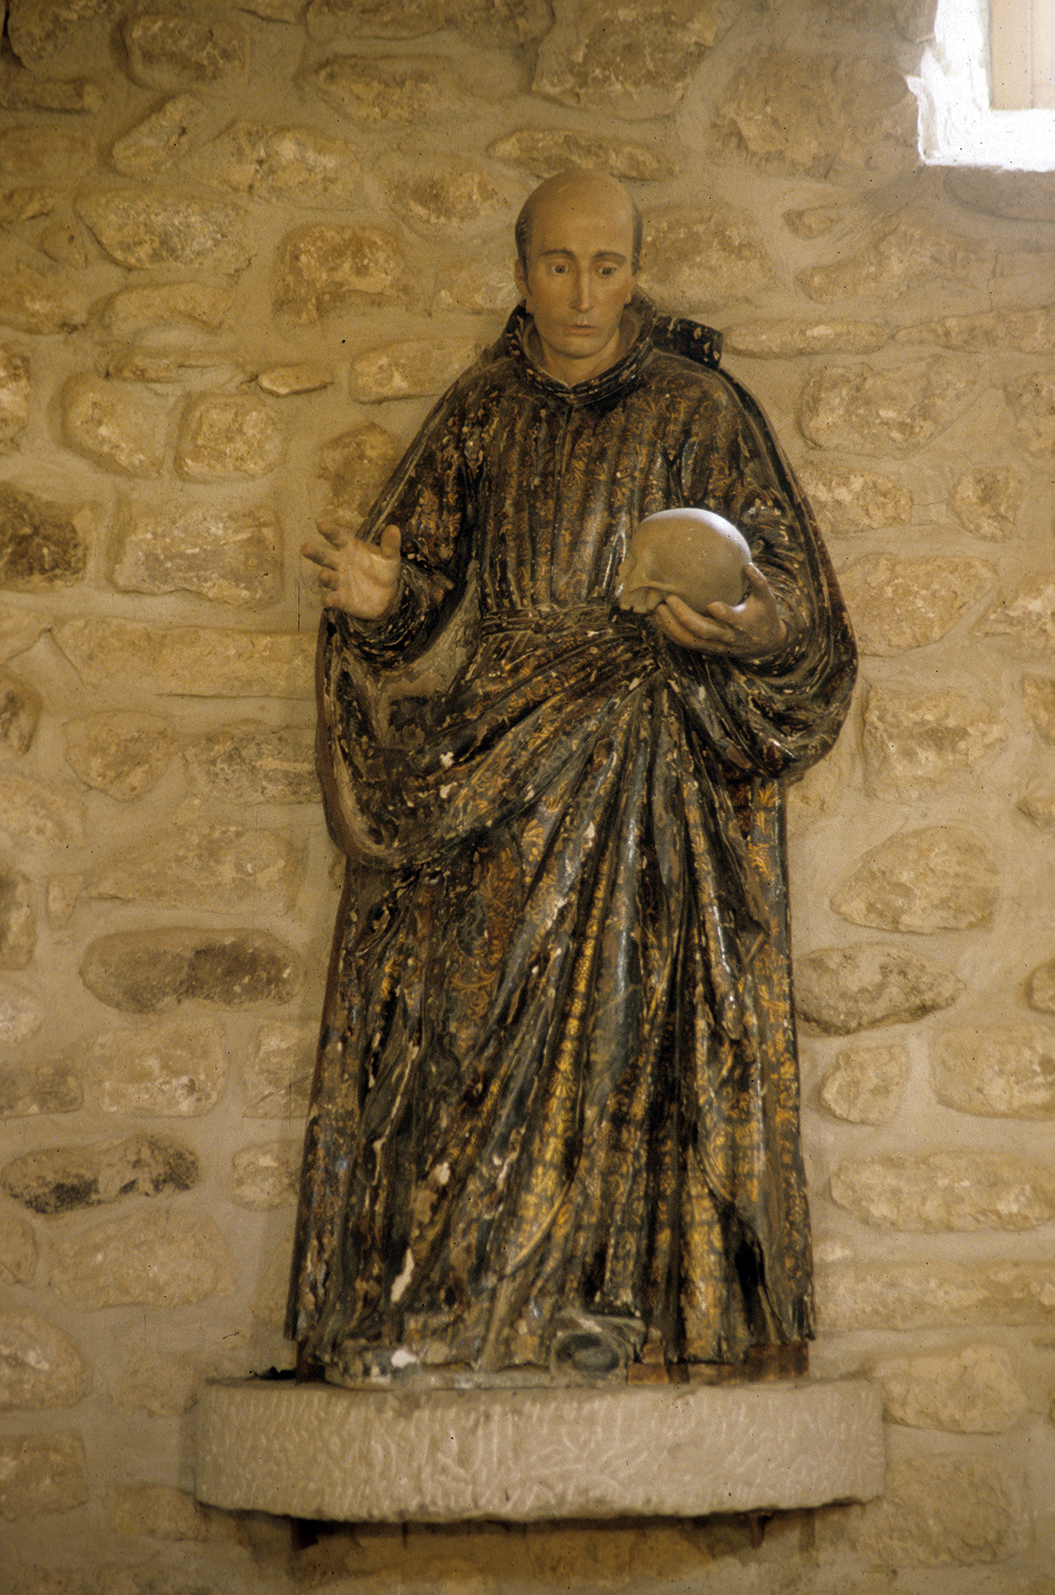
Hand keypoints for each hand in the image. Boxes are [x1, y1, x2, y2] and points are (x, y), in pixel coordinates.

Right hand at [301, 521, 400, 619]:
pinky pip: (333, 599)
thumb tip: (395, 528)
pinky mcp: (340, 599)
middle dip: (315, 553)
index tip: (320, 525)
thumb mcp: (390, 557)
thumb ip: (390, 544)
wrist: (387, 596)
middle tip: (305, 548)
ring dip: (324, 576)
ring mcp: (339, 581)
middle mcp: (340, 563)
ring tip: (323, 575)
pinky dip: (329, 600)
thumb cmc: (384, 570)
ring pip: (327, 578)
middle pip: (325, 556)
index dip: (330, 532)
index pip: (338, 537)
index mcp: (349, 548)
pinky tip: (328, 600)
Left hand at [653, 563, 786, 657]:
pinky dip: (671, 633)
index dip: (722, 613)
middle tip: (668, 599)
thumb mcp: (766, 598)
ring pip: (690, 640)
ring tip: (657, 610)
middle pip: (702, 630)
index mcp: (741, 623)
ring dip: (671, 627)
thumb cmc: (764, 615)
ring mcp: (715, 644)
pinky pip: (686, 643)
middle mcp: (726, 636)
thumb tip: (747, 564)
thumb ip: (758, 582)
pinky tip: (659, 621)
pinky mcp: (707, 648)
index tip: (711, 604)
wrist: (764, 645)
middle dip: (683, 616)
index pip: (730, 619)